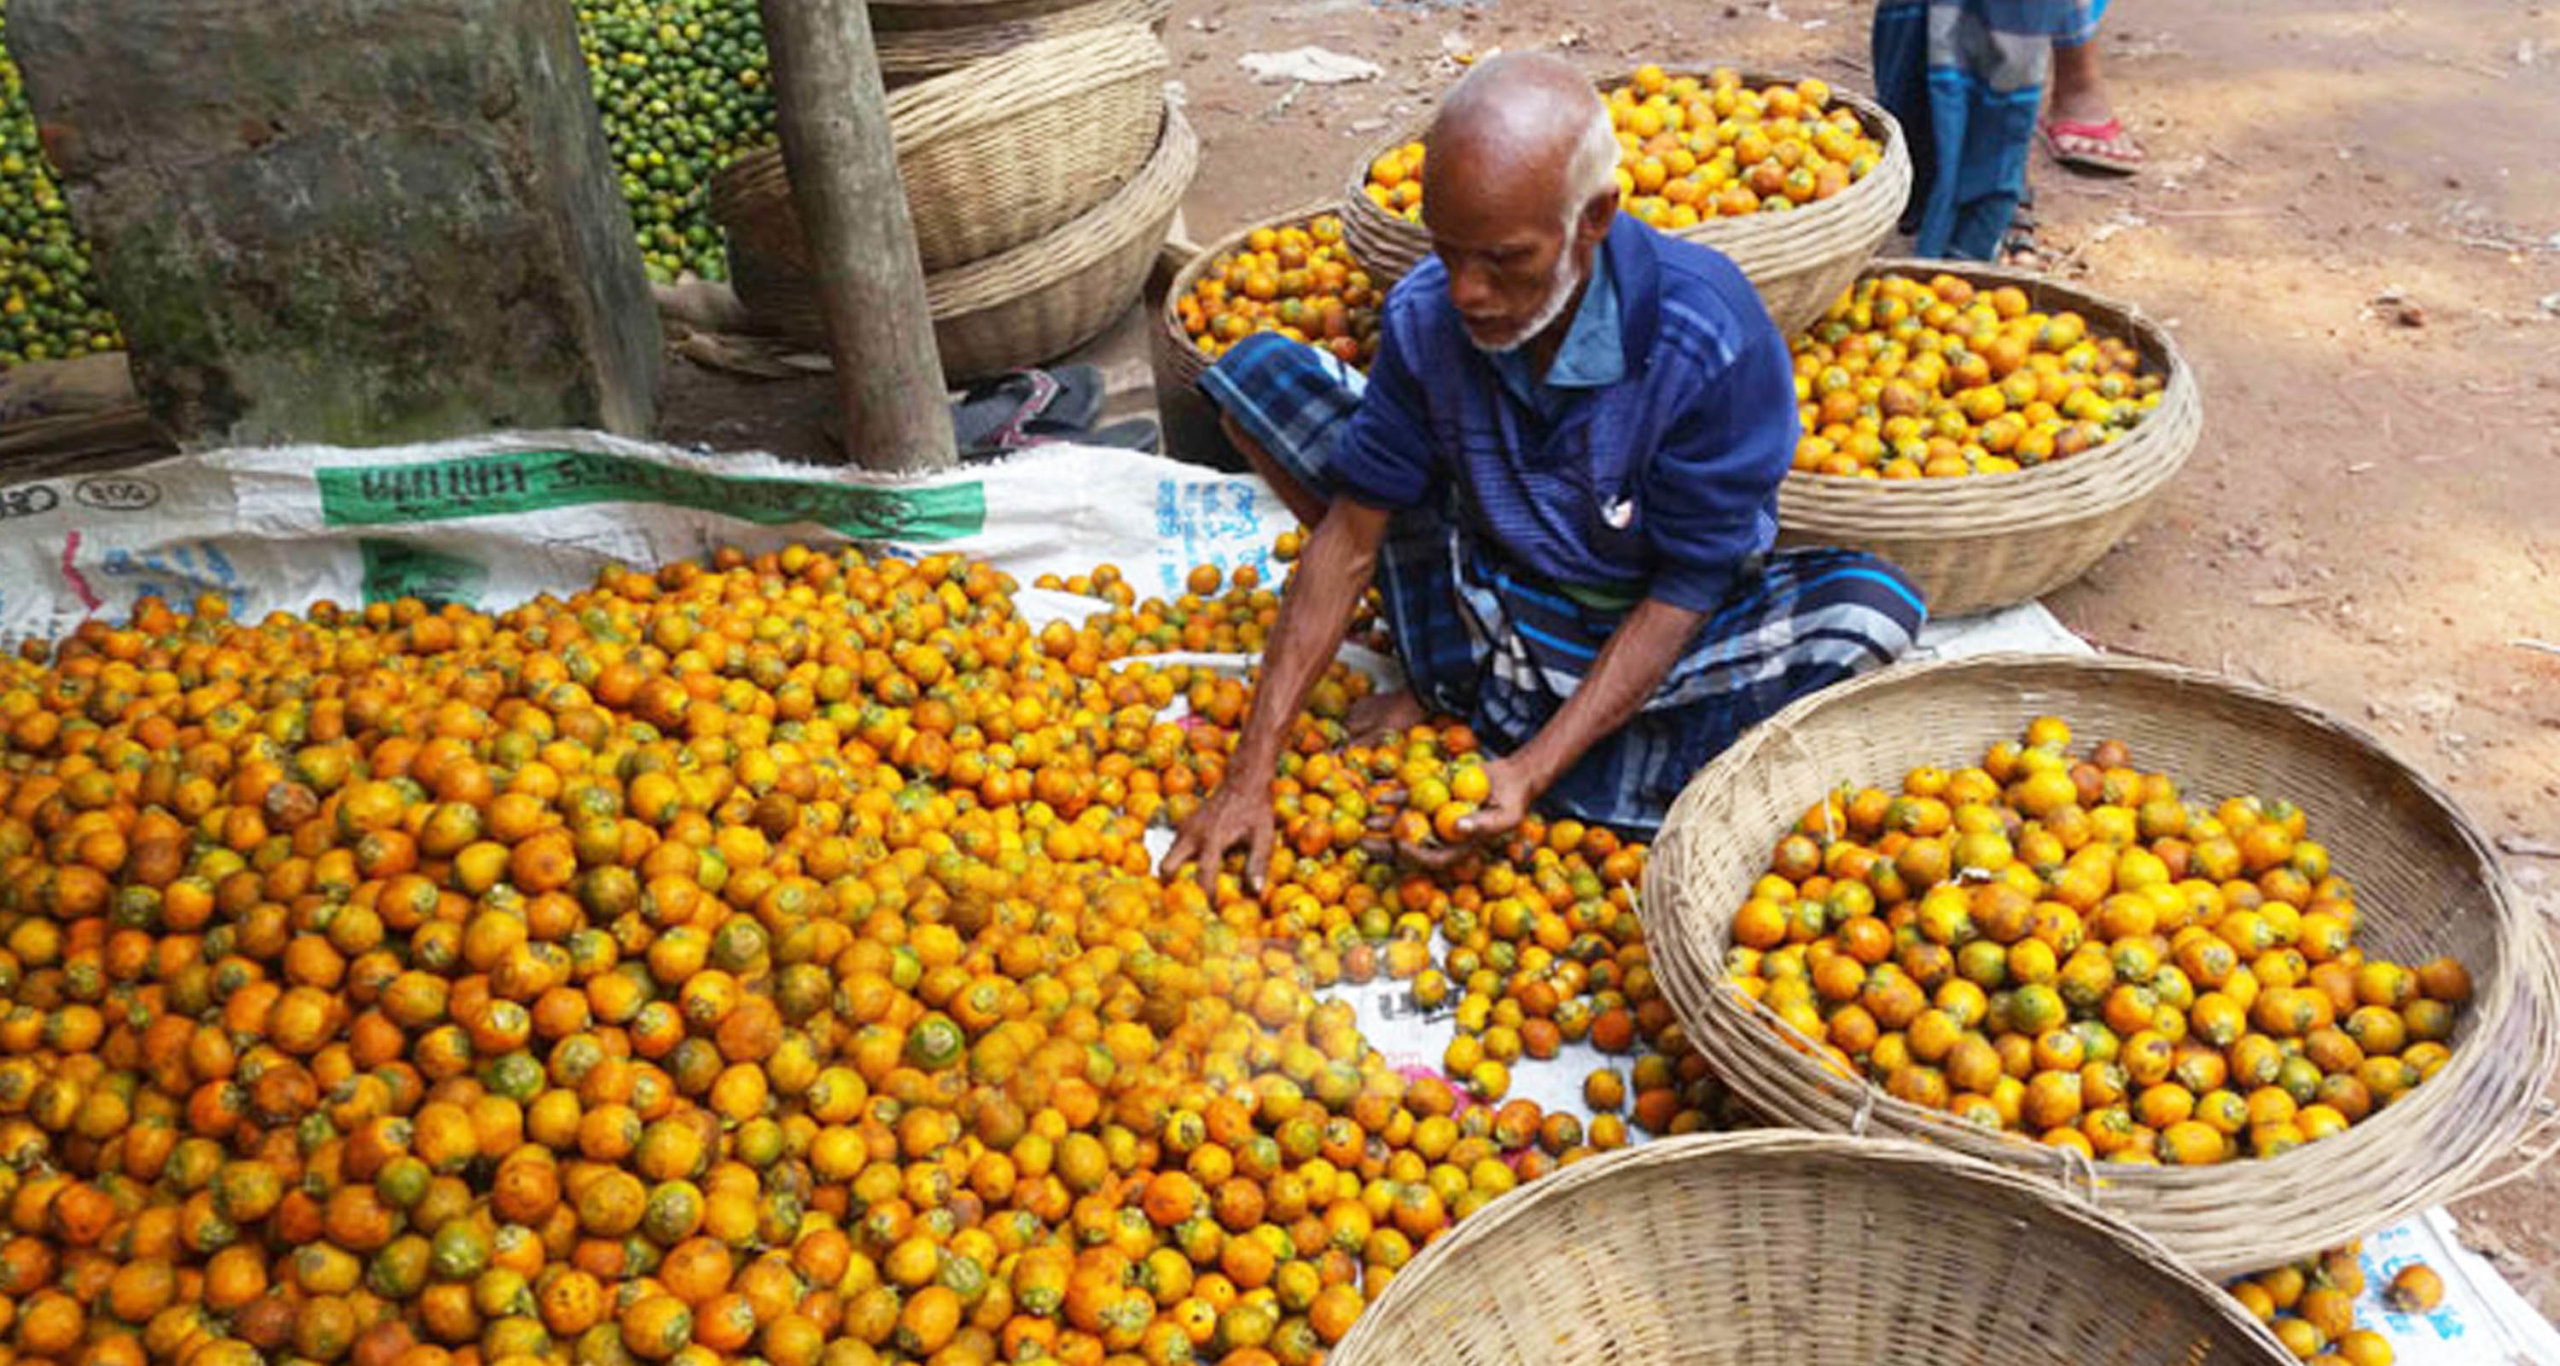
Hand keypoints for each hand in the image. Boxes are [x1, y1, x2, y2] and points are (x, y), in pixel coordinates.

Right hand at [1158, 782, 1275, 898]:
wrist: (1243, 781)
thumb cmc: (1256, 811)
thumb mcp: (1264, 836)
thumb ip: (1258, 863)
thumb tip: (1256, 893)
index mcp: (1213, 838)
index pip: (1203, 875)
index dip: (1206, 897)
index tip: (1211, 913)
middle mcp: (1192, 834)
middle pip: (1167, 867)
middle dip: (1172, 886)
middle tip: (1188, 902)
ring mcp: (1185, 828)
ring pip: (1167, 858)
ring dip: (1175, 875)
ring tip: (1191, 892)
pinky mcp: (1184, 825)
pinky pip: (1173, 849)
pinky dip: (1179, 862)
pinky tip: (1194, 871)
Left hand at [1364, 754, 1547, 871]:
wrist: (1510, 778)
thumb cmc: (1512, 802)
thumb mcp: (1505, 815)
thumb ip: (1484, 824)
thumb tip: (1458, 827)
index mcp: (1459, 848)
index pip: (1432, 860)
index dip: (1413, 856)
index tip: (1398, 844)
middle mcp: (1442, 836)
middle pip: (1410, 847)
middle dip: (1385, 847)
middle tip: (1363, 843)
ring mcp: (1434, 818)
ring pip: (1404, 825)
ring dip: (1384, 825)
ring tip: (1366, 822)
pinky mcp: (1431, 798)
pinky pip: (1408, 801)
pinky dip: (1394, 799)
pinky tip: (1379, 797)